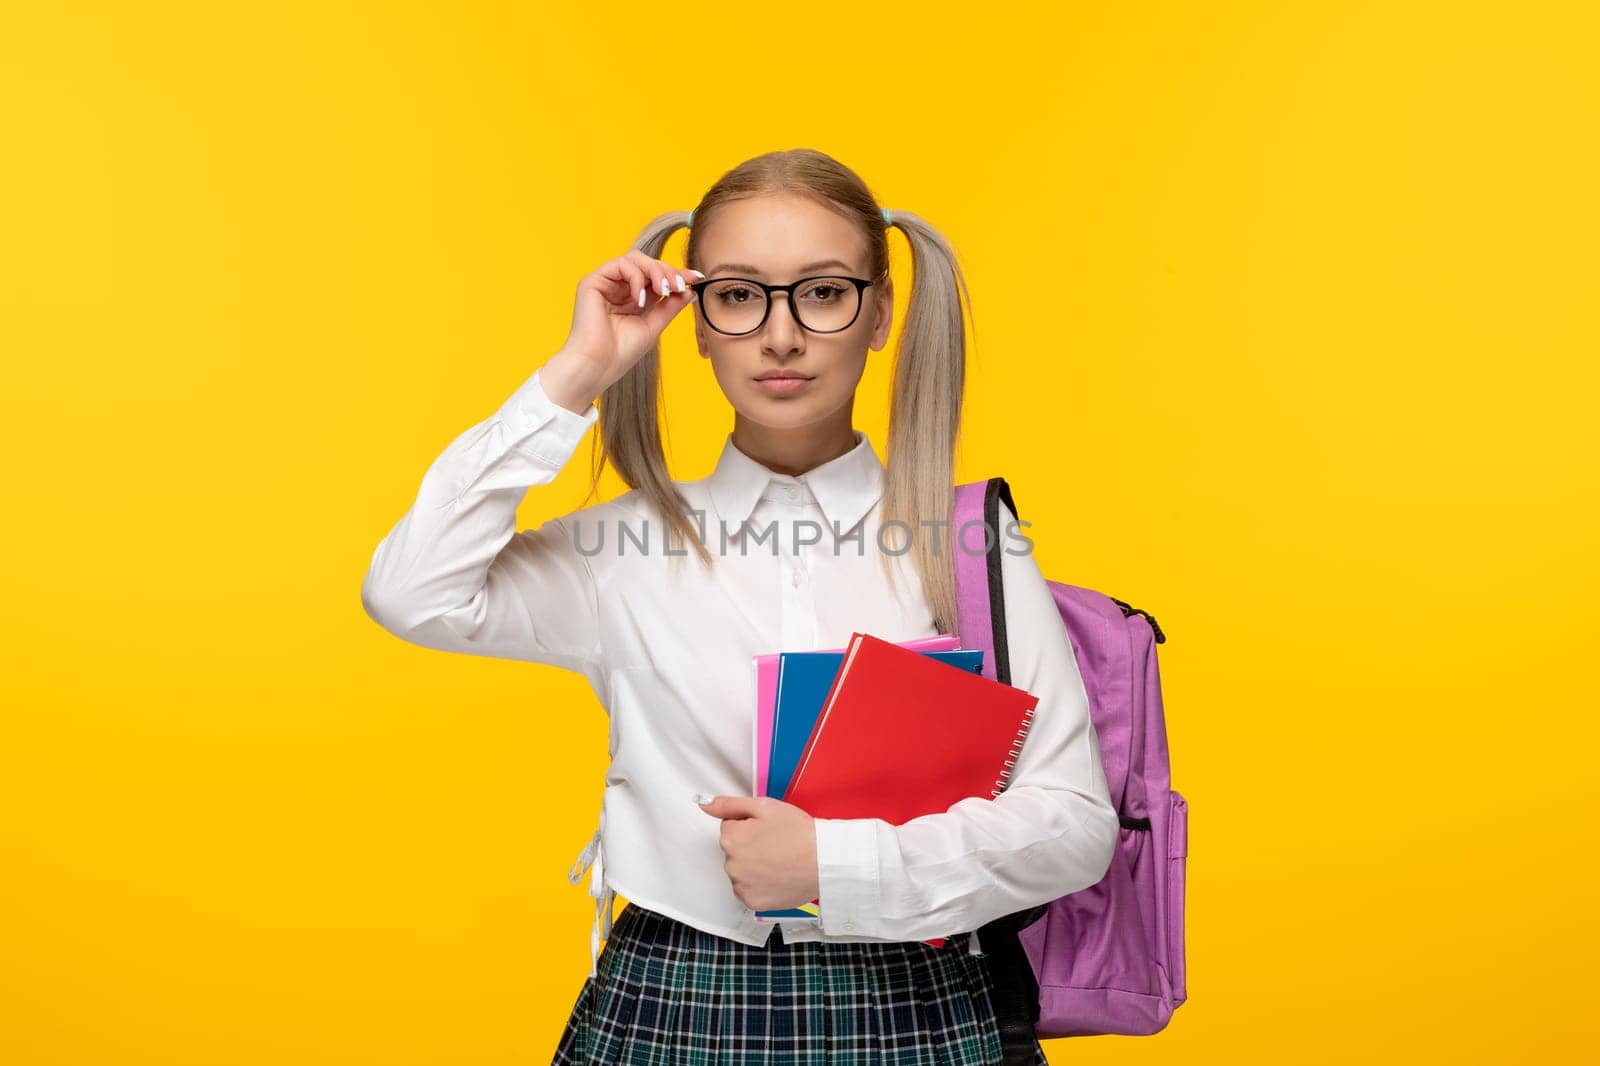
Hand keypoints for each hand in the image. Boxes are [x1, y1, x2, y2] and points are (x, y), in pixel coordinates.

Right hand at [551, 251, 702, 401]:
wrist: (597, 367)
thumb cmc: (620, 353)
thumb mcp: (653, 326)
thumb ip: (670, 307)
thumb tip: (690, 291)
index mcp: (631, 299)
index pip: (655, 278)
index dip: (676, 275)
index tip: (696, 278)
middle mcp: (617, 288)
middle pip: (647, 264)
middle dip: (668, 272)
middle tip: (680, 285)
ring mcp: (605, 283)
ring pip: (635, 259)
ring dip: (655, 271)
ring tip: (664, 290)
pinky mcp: (592, 281)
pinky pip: (621, 265)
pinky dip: (637, 278)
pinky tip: (641, 299)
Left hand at [697, 795, 820, 911]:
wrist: (824, 860)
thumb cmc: (799, 832)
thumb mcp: (764, 806)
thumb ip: (729, 805)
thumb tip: (704, 804)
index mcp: (730, 838)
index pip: (730, 828)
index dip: (750, 826)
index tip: (768, 829)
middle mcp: (731, 864)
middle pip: (734, 851)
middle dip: (750, 846)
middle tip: (776, 844)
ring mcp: (741, 886)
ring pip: (741, 871)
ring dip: (753, 867)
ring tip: (779, 861)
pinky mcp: (753, 902)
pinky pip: (748, 890)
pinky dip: (759, 885)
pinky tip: (777, 876)